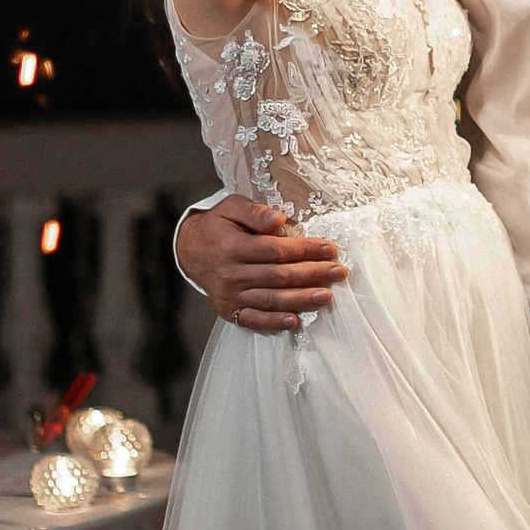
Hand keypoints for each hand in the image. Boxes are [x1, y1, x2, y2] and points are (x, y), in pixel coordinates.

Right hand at [177, 194, 347, 332]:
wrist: (190, 251)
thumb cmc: (218, 226)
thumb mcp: (231, 207)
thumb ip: (255, 212)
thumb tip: (278, 220)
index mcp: (232, 246)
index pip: (276, 250)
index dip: (305, 250)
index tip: (329, 249)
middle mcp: (230, 274)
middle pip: (278, 276)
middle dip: (312, 274)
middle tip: (338, 272)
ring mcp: (229, 295)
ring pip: (270, 299)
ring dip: (301, 299)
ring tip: (327, 296)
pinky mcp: (229, 310)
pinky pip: (254, 320)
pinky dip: (274, 322)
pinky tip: (295, 321)